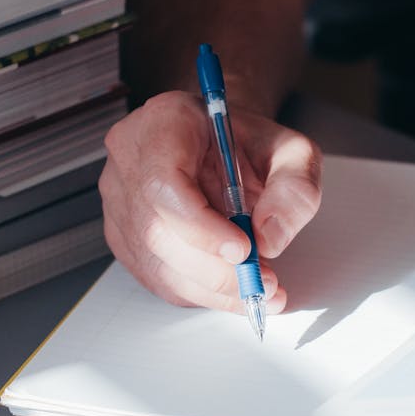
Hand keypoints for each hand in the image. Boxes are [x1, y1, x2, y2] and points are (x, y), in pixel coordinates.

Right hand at [99, 90, 322, 312]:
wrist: (227, 148)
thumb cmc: (251, 145)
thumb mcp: (293, 153)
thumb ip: (294, 189)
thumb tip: (270, 238)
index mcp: (164, 123)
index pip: (163, 183)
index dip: (200, 226)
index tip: (243, 249)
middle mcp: (130, 159)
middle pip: (157, 231)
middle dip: (215, 269)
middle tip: (262, 282)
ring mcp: (121, 200)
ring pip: (156, 262)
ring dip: (211, 288)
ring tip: (257, 289)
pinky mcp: (125, 235)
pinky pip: (156, 276)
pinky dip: (199, 292)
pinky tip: (232, 290)